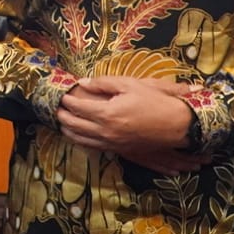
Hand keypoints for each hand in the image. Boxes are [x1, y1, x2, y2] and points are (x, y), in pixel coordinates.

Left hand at [58, 75, 206, 174]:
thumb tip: (84, 83)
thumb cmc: (155, 101)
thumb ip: (104, 83)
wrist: (177, 126)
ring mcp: (112, 143)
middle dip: (63, 117)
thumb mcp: (130, 84)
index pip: (78, 107)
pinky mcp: (119, 150)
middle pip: (76, 126)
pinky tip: (79, 138)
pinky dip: (82, 142)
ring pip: (82, 140)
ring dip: (69, 132)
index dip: (68, 101)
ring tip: (62, 125)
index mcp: (107, 113)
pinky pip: (94, 148)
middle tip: (56, 110)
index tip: (62, 95)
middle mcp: (106, 132)